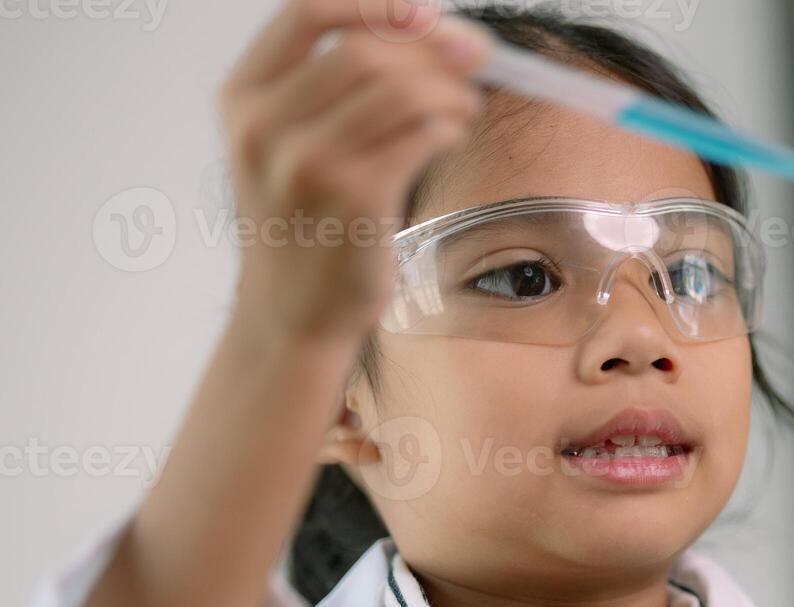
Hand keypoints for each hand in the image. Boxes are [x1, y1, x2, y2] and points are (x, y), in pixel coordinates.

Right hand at [217, 0, 489, 342]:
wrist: (292, 313)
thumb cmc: (307, 222)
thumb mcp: (289, 143)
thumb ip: (337, 85)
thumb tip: (436, 28)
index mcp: (242, 97)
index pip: (306, 13)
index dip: (374, 4)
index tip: (426, 12)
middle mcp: (264, 126)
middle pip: (365, 50)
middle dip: (433, 46)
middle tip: (476, 58)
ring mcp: (306, 166)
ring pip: (401, 91)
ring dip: (450, 89)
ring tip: (465, 105)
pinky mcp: (353, 202)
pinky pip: (421, 136)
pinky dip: (450, 125)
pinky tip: (454, 133)